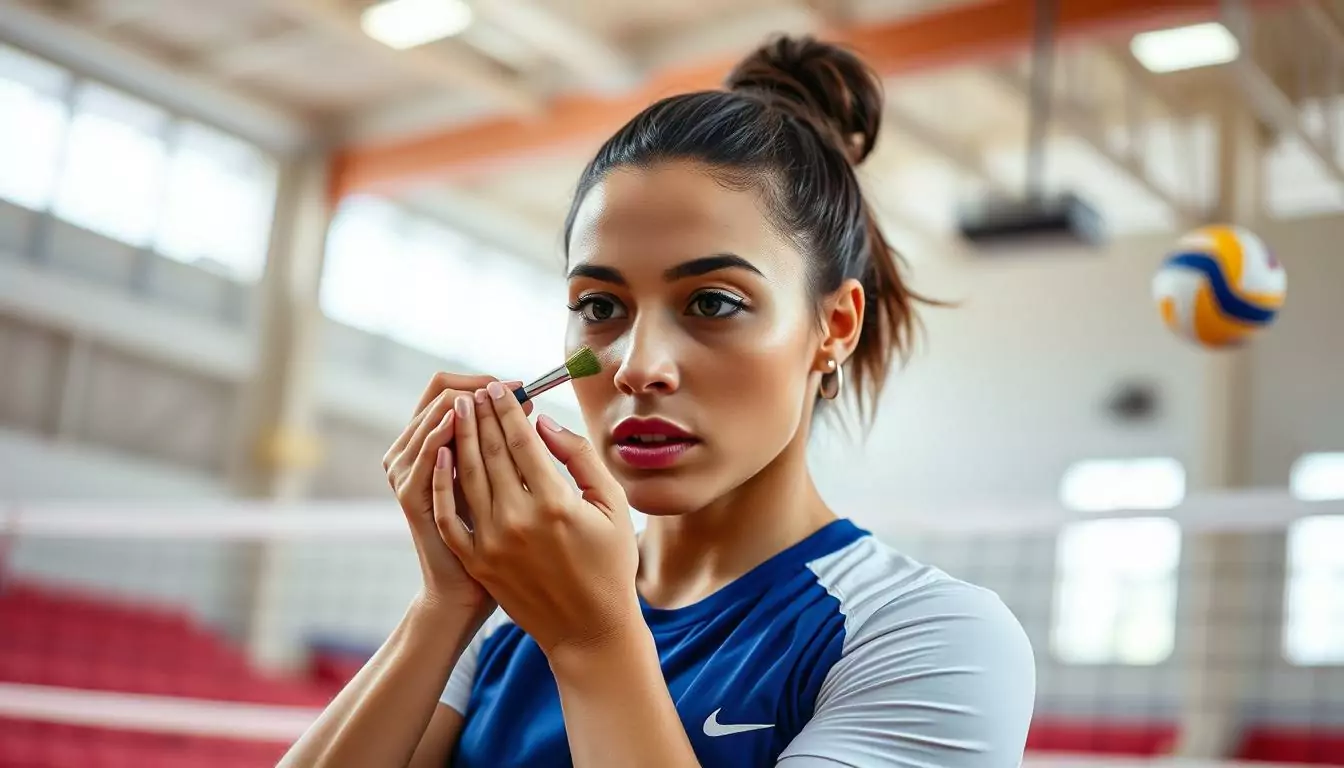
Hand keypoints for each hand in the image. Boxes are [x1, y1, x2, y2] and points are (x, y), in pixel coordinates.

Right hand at [382, 373, 530, 619]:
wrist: (469, 594)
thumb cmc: (500, 545)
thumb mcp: (503, 491)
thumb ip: (511, 452)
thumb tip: (535, 414)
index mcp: (444, 447)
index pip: (454, 390)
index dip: (487, 383)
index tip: (522, 385)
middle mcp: (421, 454)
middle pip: (438, 396)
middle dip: (477, 390)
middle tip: (508, 389)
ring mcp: (411, 476)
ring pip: (426, 423)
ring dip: (455, 407)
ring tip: (483, 399)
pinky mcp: (412, 502)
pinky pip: (418, 465)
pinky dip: (434, 442)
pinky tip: (455, 428)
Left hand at [436, 382, 638, 657]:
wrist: (589, 631)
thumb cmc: (610, 565)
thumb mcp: (612, 506)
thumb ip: (580, 459)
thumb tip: (543, 423)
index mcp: (555, 504)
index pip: (522, 441)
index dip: (509, 409)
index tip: (502, 387)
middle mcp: (518, 520)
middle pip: (491, 452)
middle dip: (483, 415)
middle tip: (478, 391)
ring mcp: (492, 543)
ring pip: (468, 476)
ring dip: (461, 438)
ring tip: (459, 410)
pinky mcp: (478, 561)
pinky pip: (451, 515)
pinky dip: (443, 483)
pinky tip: (441, 457)